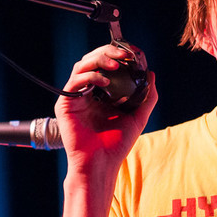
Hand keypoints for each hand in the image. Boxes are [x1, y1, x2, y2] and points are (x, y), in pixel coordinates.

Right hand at [54, 44, 157, 175]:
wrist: (101, 164)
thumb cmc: (117, 145)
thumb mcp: (138, 117)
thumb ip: (147, 96)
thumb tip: (151, 73)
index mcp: (100, 94)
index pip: (105, 65)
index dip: (117, 55)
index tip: (133, 53)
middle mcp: (86, 93)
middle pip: (91, 61)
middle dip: (107, 52)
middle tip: (124, 54)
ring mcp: (75, 97)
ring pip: (81, 66)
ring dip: (98, 60)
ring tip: (115, 64)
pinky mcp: (65, 104)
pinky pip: (74, 82)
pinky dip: (89, 76)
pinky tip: (103, 82)